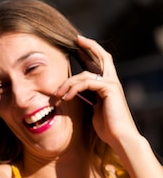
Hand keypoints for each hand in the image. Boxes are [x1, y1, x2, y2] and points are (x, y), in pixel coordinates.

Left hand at [56, 35, 139, 150]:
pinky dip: (74, 89)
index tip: (78, 44)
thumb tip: (73, 94)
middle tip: (76, 40)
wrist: (119, 137)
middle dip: (89, 47)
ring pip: (86, 74)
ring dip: (68, 83)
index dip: (91, 51)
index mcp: (108, 85)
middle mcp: (112, 82)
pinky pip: (88, 83)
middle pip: (103, 56)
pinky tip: (66, 97)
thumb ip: (87, 98)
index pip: (101, 62)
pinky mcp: (110, 90)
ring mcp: (112, 84)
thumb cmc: (106, 127)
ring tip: (57, 94)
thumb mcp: (93, 110)